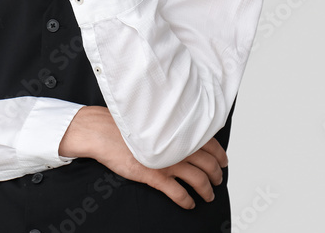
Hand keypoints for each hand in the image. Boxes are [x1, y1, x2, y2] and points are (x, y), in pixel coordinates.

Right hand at [59, 106, 226, 208]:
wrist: (101, 131)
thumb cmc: (123, 125)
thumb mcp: (153, 120)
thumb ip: (171, 127)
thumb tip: (185, 133)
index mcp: (176, 130)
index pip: (209, 143)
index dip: (220, 155)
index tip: (223, 161)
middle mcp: (175, 145)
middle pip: (208, 163)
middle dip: (216, 174)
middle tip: (217, 179)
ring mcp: (166, 161)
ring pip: (198, 179)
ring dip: (206, 190)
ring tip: (208, 195)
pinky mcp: (153, 175)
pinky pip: (177, 192)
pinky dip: (186, 200)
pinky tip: (189, 204)